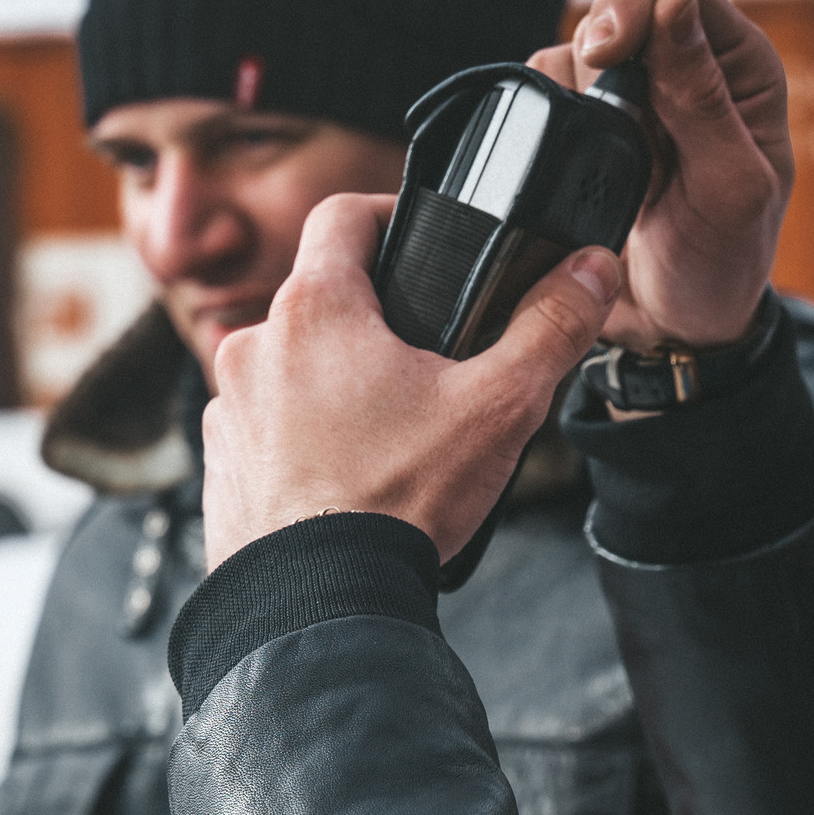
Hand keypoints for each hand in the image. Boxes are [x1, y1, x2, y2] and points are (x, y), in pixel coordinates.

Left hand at [201, 193, 621, 570]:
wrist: (319, 599)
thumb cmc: (397, 498)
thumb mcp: (500, 405)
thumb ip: (551, 327)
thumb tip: (592, 269)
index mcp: (316, 310)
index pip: (344, 215)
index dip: (391, 215)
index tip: (423, 241)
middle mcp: (255, 345)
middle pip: (324, 298)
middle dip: (377, 320)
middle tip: (432, 362)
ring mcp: (228, 406)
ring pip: (294, 364)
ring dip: (337, 380)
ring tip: (395, 430)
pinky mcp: (221, 461)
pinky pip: (267, 424)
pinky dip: (305, 436)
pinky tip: (353, 474)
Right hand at [529, 0, 790, 351]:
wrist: (675, 327)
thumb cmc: (722, 263)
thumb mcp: (729, 187)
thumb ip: (703, 99)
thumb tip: (673, 5)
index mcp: (741, 68)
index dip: (635, 1)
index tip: (608, 51)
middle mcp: (687, 67)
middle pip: (618, 6)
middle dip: (600, 57)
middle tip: (604, 120)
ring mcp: (634, 96)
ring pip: (574, 48)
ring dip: (577, 101)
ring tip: (612, 168)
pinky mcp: (588, 126)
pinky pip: (546, 90)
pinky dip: (549, 122)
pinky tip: (581, 172)